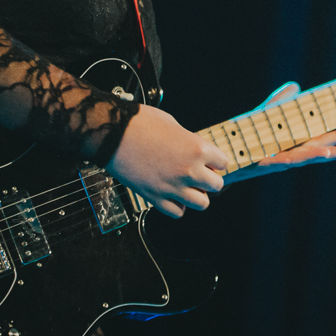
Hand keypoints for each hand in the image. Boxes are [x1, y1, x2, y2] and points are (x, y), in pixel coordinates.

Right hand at [107, 104, 228, 218]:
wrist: (112, 134)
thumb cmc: (140, 123)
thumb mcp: (174, 125)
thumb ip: (189, 141)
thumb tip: (194, 150)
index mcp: (197, 149)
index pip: (223, 163)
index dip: (216, 161)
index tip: (209, 161)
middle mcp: (189, 170)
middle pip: (217, 185)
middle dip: (209, 179)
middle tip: (199, 174)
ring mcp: (172, 187)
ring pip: (202, 203)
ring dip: (197, 195)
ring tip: (187, 186)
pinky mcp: (155, 197)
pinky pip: (177, 212)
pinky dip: (177, 206)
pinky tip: (172, 195)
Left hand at [224, 81, 335, 183]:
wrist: (223, 148)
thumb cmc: (246, 132)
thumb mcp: (267, 112)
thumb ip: (281, 100)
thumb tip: (296, 86)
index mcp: (293, 141)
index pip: (319, 138)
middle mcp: (287, 152)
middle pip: (315, 151)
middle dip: (334, 151)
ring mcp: (274, 159)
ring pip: (298, 159)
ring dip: (313, 157)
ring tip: (330, 154)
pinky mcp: (258, 163)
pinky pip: (273, 162)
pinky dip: (284, 160)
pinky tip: (290, 159)